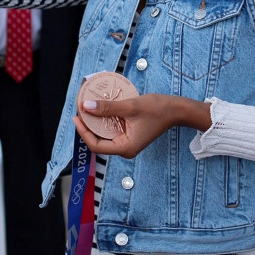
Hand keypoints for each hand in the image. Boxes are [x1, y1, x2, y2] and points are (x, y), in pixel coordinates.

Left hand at [73, 93, 210, 157]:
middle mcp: (125, 148)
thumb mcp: (130, 106)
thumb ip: (107, 108)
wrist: (177, 110)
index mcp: (125, 148)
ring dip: (95, 122)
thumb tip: (86, 106)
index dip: (83, 132)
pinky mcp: (129, 134)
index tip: (77, 117)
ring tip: (87, 107)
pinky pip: (112, 130)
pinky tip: (100, 108)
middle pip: (98, 141)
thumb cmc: (158, 109)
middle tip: (80, 109)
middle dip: (87, 126)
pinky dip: (104, 120)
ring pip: (104, 135)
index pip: (96, 146)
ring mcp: (127, 142)